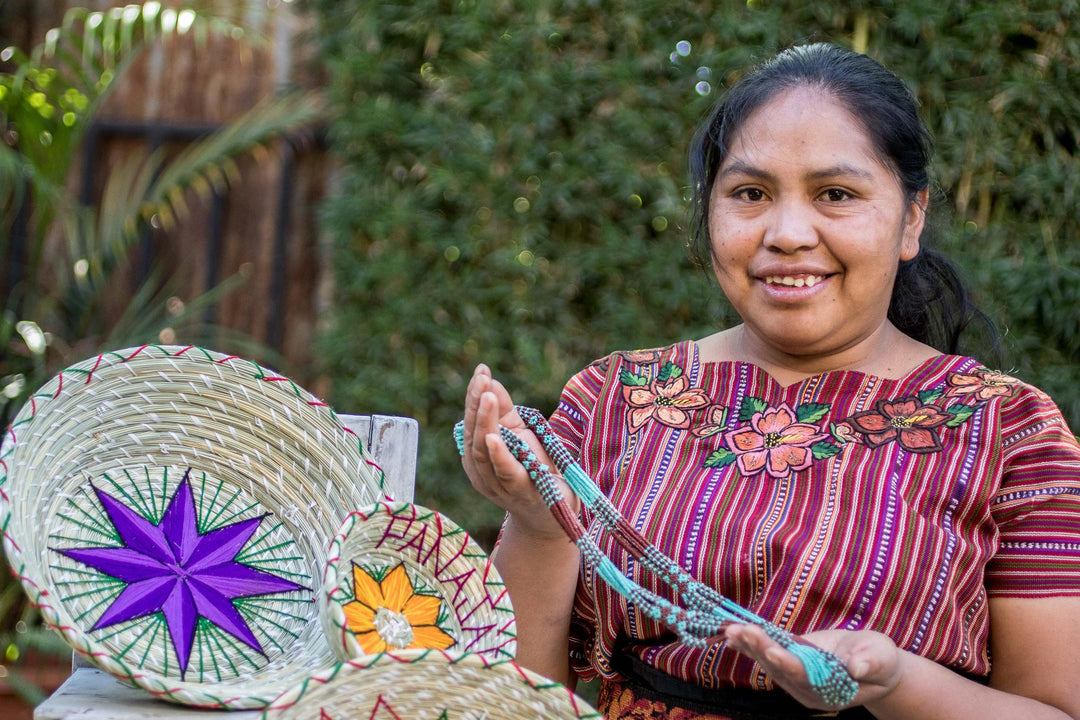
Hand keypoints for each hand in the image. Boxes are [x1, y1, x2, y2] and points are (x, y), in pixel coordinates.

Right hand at [461, 364, 576, 538]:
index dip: (473, 396)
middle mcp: (481, 471)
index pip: (471, 422)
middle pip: (472, 435)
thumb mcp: (520, 435)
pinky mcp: (520, 492)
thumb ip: (504, 411)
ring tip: (486, 396)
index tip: (482, 370)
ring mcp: (498, 485)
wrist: (552, 517)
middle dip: (476, 405)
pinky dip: (498, 454)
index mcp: (478, 456)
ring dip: (484, 422)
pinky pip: (505, 473)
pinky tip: (494, 437)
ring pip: (482, 452)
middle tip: (482, 379)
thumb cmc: (534, 472)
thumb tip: (489, 380)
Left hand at [723, 624, 903, 710]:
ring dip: (749, 645)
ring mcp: (797, 678)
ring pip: (769, 662)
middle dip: (760, 649)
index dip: (787, 663)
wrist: (875, 665)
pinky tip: (731, 635)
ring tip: (732, 629)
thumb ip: (869, 663)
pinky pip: (768, 654)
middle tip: (741, 631)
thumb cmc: (881, 661)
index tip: (770, 648)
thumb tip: (856, 667)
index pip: (804, 677)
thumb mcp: (881, 658)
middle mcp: (808, 689)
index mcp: (830, 691)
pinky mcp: (791, 664)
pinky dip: (749, 645)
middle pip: (780, 669)